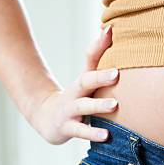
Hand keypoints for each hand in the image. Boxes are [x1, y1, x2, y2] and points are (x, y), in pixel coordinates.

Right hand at [28, 25, 118, 144]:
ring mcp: (70, 112)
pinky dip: (93, 134)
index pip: (92, 64)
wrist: (47, 119)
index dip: (100, 51)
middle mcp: (75, 94)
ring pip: (84, 108)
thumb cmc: (76, 97)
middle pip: (85, 82)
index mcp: (82, 82)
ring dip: (98, 106)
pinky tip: (106, 136)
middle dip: (100, 78)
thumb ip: (97, 56)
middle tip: (117, 73)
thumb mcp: (85, 78)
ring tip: (115, 105)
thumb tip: (111, 28)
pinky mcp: (68, 129)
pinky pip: (81, 132)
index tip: (112, 38)